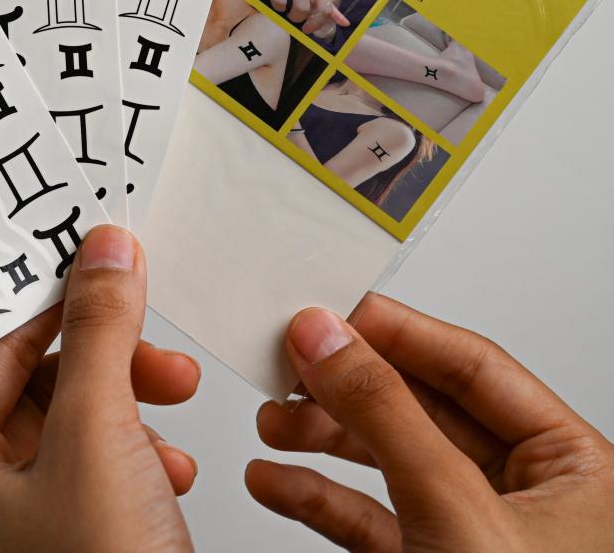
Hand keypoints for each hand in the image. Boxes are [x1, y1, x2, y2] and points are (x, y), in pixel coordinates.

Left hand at [0, 225, 198, 552]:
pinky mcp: (67, 542)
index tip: (96, 271)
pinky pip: (97, 468)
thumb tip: (103, 255)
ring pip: (75, 425)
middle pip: (38, 385)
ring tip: (170, 409)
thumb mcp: (99, 433)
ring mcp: (18, 528)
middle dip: (107, 364)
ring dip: (129, 406)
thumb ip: (99, 332)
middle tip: (151, 348)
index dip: (51, 306)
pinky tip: (168, 467)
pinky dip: (137, 453)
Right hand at [248, 294, 613, 551]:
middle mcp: (523, 493)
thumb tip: (328, 333)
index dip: (394, 331)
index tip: (329, 309)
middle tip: (288, 362)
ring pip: (388, 459)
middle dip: (345, 389)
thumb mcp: (458, 515)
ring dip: (321, 438)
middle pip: (418, 407)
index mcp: (568, 464)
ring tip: (271, 422)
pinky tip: (275, 483)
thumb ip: (387, 413)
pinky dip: (316, 498)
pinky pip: (369, 519)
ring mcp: (472, 535)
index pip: (469, 364)